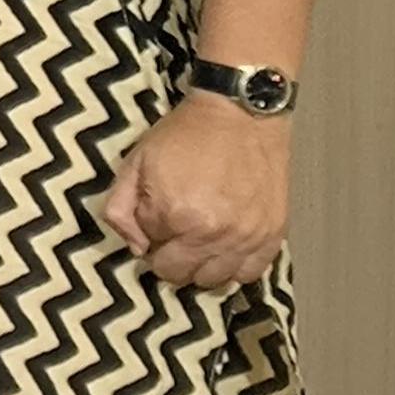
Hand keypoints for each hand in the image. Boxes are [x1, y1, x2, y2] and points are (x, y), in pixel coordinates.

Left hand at [98, 95, 290, 287]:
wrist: (242, 114)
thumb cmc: (185, 135)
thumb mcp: (135, 162)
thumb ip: (121, 210)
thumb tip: (136, 248)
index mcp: (176, 216)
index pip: (150, 253)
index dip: (149, 236)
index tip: (156, 218)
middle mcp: (214, 235)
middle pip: (181, 275)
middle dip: (170, 258)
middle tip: (175, 233)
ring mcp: (247, 238)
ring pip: (215, 281)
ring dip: (202, 265)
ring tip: (200, 239)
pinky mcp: (273, 235)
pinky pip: (250, 274)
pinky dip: (234, 267)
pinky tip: (226, 246)